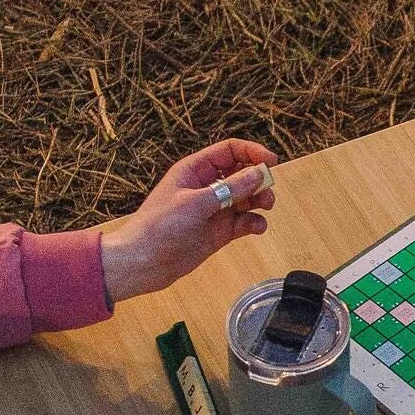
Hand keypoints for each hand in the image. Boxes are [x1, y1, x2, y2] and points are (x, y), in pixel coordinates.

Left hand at [100, 140, 277, 303]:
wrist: (144, 263)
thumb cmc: (158, 228)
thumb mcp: (195, 204)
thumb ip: (229, 189)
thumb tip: (257, 173)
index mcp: (195, 171)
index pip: (229, 151)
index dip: (251, 152)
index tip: (271, 162)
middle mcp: (206, 187)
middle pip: (242, 174)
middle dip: (258, 180)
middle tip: (266, 193)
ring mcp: (214, 210)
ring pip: (246, 198)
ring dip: (259, 200)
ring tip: (265, 207)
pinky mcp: (219, 231)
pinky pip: (244, 221)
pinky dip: (254, 223)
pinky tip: (256, 227)